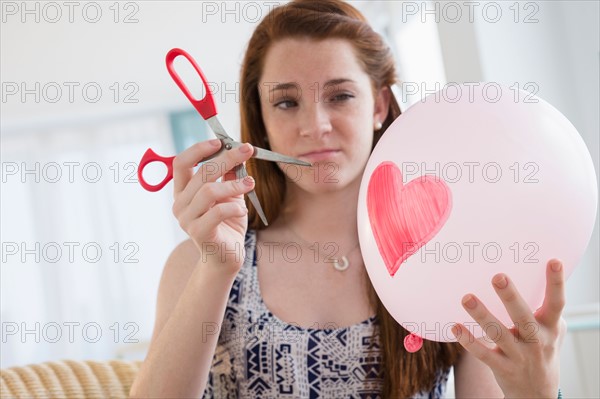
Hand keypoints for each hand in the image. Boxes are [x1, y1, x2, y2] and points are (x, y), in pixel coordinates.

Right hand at [171, 139, 255, 273]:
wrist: (226, 258)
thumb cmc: (227, 225)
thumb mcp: (230, 196)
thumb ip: (230, 177)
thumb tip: (237, 152)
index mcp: (183, 192)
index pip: (180, 163)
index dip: (199, 149)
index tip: (220, 141)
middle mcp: (180, 204)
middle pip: (200, 173)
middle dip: (226, 158)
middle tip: (247, 150)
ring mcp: (187, 219)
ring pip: (209, 191)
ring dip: (233, 184)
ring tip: (250, 184)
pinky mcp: (199, 233)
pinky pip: (217, 212)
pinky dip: (233, 206)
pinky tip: (242, 210)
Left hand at [452, 259, 565, 397]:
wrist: (539, 394)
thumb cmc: (542, 348)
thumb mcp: (552, 330)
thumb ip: (544, 307)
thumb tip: (532, 273)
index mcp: (550, 327)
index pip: (556, 303)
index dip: (556, 283)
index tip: (553, 261)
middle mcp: (537, 341)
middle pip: (523, 317)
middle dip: (511, 297)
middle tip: (497, 276)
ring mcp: (519, 356)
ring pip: (499, 334)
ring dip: (482, 315)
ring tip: (466, 298)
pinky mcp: (503, 368)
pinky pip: (483, 354)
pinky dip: (469, 341)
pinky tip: (455, 327)